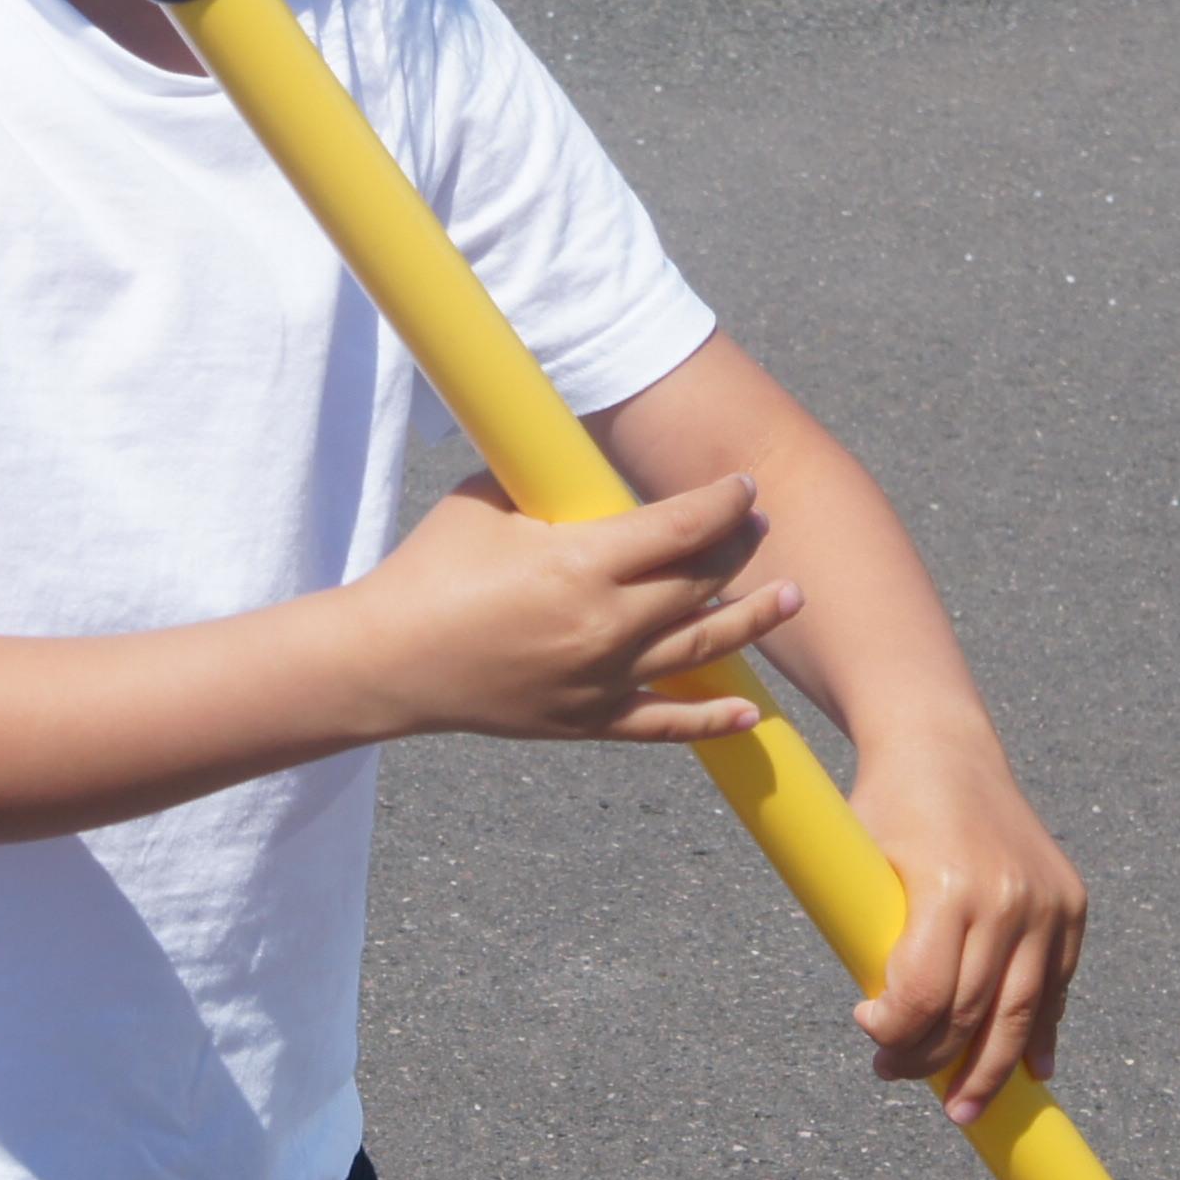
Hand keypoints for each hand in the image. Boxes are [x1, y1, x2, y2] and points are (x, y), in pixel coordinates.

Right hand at [349, 472, 800, 745]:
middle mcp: (604, 624)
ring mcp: (599, 679)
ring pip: (700, 648)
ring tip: (791, 596)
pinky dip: (710, 721)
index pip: (681, 527)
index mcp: (582, 562)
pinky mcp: (585, 720)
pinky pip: (663, 724)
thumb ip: (546, 483)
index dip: (722, 504)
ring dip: (752, 620)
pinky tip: (750, 714)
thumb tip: (584, 455)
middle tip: (760, 528)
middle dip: (739, 550)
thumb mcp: (487, 504)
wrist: (388, 661)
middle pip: (701, 584)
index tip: (741, 489)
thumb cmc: (430, 569)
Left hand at [840, 734, 1085, 1121]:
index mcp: (947, 889)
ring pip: (1022, 1012)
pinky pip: (1058, 984)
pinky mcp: (1071, 901)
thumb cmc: (886, 810)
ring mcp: (1047, 902)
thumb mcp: (864, 869)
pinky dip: (1044, 1031)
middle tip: (904, 1082)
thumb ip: (876, 940)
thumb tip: (891, 1026)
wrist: (943, 747)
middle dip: (936, 1063)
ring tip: (966, 1108)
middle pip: (973, 1014)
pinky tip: (1033, 1072)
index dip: (894, 1033)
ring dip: (994, 1070)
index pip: (923, 996)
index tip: (869, 1031)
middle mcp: (1007, 898)